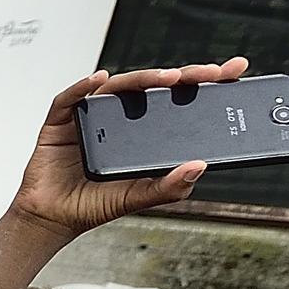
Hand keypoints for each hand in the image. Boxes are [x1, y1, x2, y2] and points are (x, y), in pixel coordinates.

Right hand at [8, 59, 249, 235]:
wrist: (54, 218)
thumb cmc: (95, 204)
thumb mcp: (141, 196)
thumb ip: (170, 186)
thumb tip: (200, 166)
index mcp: (143, 130)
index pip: (177, 99)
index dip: (204, 83)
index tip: (234, 70)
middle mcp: (119, 116)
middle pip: (153, 86)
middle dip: (184, 75)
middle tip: (210, 72)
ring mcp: (90, 115)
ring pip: (118, 87)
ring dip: (144, 78)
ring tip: (168, 78)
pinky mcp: (60, 121)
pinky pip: (70, 98)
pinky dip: (82, 86)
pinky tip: (98, 80)